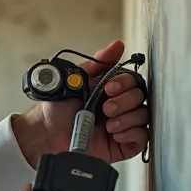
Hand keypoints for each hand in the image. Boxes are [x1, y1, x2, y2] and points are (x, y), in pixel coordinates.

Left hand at [15, 40, 149, 165]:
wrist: (47, 133)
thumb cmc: (58, 108)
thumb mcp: (76, 79)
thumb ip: (98, 63)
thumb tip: (117, 46)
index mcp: (110, 88)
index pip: (132, 80)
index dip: (125, 83)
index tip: (110, 87)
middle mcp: (119, 105)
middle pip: (140, 97)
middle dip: (124, 101)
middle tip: (106, 108)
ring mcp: (122, 125)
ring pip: (143, 116)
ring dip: (127, 118)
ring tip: (108, 124)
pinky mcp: (123, 144)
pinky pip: (142, 138)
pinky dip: (131, 133)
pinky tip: (114, 133)